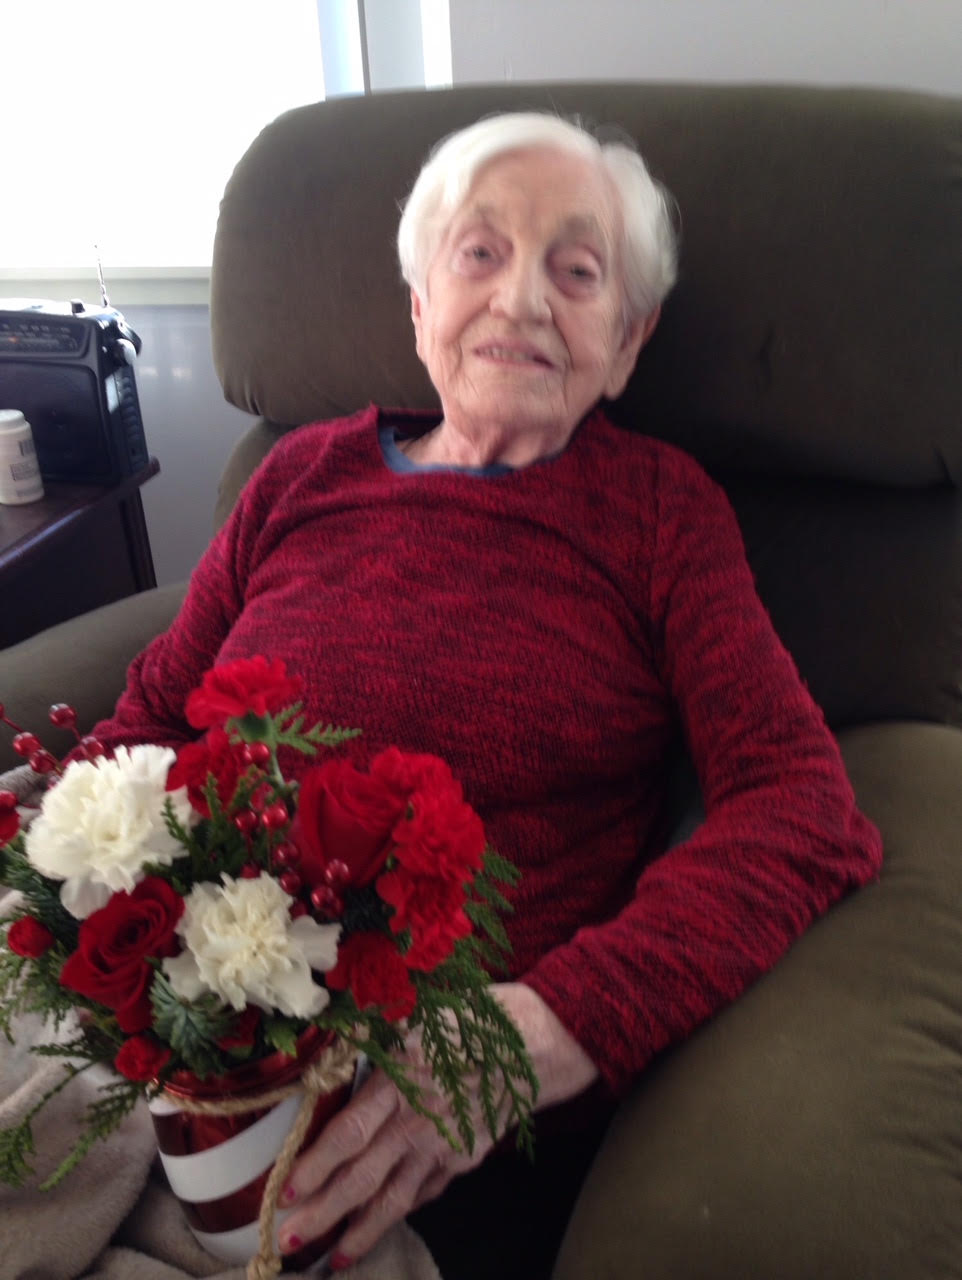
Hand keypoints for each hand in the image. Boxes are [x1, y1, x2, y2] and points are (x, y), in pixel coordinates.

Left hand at [277, 983, 597, 1266]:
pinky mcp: (466, 1159)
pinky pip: (427, 1190)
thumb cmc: (478, 1018)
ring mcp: (445, 1146)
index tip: (286, 1190)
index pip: (349, 1134)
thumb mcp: (421, 1012)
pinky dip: (403, 1209)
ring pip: (396, 1199)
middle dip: (323, 1213)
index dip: (316, 1165)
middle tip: (287, 1239)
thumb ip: (376, 1034)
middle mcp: (419, 1121)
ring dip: (361, 1231)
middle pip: (363, 1177)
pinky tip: (382, 1222)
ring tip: (333, 1258)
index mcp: (401, 1081)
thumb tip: (335, 1041)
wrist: (542, 1042)